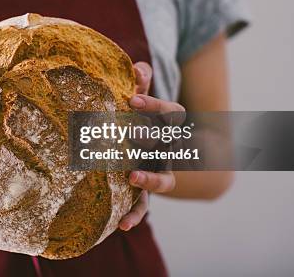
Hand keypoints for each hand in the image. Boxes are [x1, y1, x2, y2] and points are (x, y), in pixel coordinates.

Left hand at [118, 62, 180, 230]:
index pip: (172, 113)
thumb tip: (136, 67)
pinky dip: (134, 214)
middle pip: (166, 144)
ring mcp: (159, 172)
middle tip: (131, 133)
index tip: (132, 99)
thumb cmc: (142, 120)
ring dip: (150, 181)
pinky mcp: (145, 190)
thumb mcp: (141, 103)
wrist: (153, 150)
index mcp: (167, 126)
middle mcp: (168, 150)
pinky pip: (143, 204)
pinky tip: (121, 225)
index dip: (155, 105)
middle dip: (149, 137)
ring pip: (163, 180)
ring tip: (133, 178)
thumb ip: (140, 85)